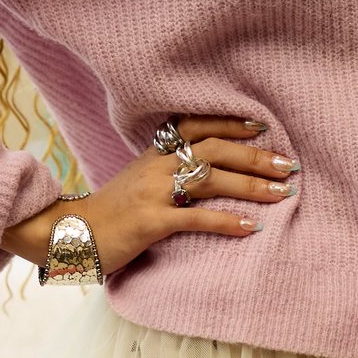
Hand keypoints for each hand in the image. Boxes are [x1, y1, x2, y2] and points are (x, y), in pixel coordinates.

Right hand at [1, 116, 298, 275]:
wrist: (69, 235)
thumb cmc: (109, 213)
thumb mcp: (137, 180)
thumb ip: (166, 170)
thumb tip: (208, 169)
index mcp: (153, 153)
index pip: (197, 126)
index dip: (231, 123)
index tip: (263, 125)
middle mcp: (155, 165)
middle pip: (213, 150)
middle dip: (254, 156)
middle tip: (288, 164)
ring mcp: (153, 192)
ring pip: (210, 179)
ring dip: (250, 186)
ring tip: (282, 192)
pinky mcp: (151, 222)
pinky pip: (195, 218)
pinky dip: (227, 221)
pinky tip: (251, 227)